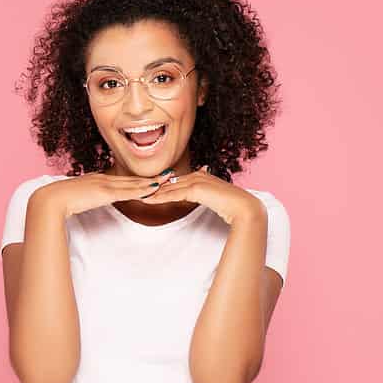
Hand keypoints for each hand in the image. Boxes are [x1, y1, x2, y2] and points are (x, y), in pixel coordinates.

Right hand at [38, 169, 176, 218]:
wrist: (52, 199)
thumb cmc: (60, 200)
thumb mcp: (79, 198)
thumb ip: (88, 198)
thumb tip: (93, 200)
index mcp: (99, 180)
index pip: (124, 180)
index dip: (140, 178)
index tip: (155, 177)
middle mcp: (105, 179)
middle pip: (133, 179)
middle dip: (153, 177)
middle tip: (170, 173)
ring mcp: (106, 185)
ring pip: (134, 184)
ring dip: (152, 182)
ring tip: (168, 179)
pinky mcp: (105, 193)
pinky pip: (127, 192)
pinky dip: (141, 190)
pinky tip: (153, 189)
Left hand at [139, 165, 264, 225]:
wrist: (244, 207)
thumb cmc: (234, 207)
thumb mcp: (217, 200)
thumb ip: (209, 197)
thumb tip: (205, 199)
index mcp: (203, 176)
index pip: (178, 181)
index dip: (163, 186)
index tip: (149, 190)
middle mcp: (199, 175)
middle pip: (171, 182)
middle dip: (154, 187)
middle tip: (137, 191)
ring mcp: (197, 181)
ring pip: (170, 187)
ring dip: (153, 192)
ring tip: (138, 196)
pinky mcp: (196, 189)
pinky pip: (174, 194)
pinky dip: (160, 197)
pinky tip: (149, 201)